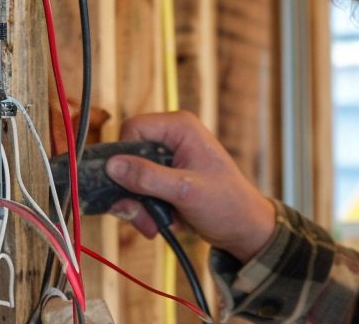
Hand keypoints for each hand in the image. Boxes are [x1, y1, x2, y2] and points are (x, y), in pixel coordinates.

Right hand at [105, 111, 275, 261]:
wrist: (244, 229)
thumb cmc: (228, 204)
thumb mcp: (185, 191)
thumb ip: (148, 177)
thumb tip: (114, 166)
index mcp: (180, 128)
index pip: (133, 129)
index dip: (124, 156)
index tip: (126, 185)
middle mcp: (172, 139)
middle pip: (128, 157)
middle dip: (132, 191)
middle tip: (141, 215)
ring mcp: (168, 161)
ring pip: (131, 179)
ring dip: (139, 206)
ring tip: (156, 224)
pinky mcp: (166, 180)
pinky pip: (140, 192)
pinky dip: (146, 211)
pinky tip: (164, 222)